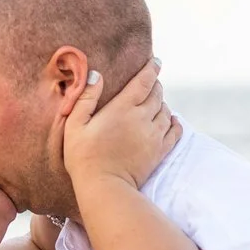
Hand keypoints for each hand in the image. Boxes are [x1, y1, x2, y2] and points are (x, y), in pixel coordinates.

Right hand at [57, 59, 170, 191]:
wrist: (105, 187)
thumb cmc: (83, 156)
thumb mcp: (75, 124)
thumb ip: (86, 98)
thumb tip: (97, 75)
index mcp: (122, 108)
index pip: (144, 81)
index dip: (151, 69)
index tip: (155, 61)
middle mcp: (142, 118)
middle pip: (157, 93)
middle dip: (155, 84)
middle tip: (150, 82)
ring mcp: (154, 135)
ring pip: (166, 110)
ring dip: (162, 103)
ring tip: (155, 101)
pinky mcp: (160, 151)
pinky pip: (175, 132)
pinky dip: (175, 123)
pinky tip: (171, 120)